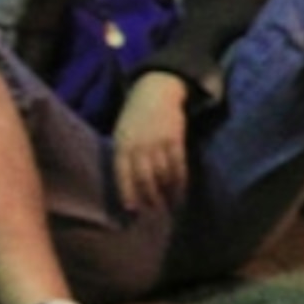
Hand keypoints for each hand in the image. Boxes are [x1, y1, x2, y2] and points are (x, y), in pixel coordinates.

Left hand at [111, 71, 191, 214]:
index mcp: (121, 145)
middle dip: (150, 197)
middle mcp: (138, 145)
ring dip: (167, 192)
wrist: (155, 92)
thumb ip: (124, 156)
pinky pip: (178, 165)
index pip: (123, 175)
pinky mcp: (175, 139)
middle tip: (156, 211)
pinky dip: (180, 180)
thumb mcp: (122, 134)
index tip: (133, 210)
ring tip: (171, 205)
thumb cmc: (135, 117)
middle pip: (144, 178)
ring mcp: (157, 142)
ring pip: (162, 174)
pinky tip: (181, 190)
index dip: (128, 193)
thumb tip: (128, 184)